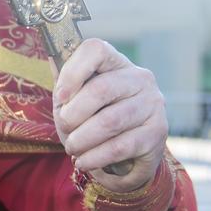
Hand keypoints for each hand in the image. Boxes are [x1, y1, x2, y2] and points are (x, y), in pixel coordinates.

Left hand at [53, 38, 167, 192]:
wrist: (125, 157)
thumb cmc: (93, 120)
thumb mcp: (75, 100)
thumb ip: (65, 81)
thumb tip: (52, 56)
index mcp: (116, 63)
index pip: (96, 49)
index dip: (73, 71)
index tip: (59, 96)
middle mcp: (140, 79)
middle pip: (101, 89)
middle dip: (72, 115)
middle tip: (64, 129)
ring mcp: (153, 105)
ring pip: (110, 122)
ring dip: (82, 140)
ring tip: (72, 148)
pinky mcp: (157, 134)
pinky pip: (120, 146)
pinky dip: (95, 157)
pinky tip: (84, 161)